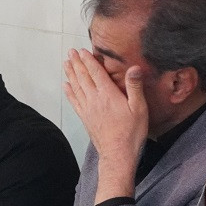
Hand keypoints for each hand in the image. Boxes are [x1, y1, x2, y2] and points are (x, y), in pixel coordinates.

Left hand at [63, 49, 147, 201]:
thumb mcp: (139, 108)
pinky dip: (69, 92)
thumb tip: (134, 68)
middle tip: (70, 52)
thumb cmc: (131, 132)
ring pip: (76, 87)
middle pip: (83, 77)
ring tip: (66, 64)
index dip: (88, 60)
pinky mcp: (85, 118)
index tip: (82, 50)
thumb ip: (135, 87)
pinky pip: (74, 101)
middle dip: (76, 63)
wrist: (117, 154)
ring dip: (71, 74)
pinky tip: (66, 86)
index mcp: (108, 94)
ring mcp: (87, 109)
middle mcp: (94, 99)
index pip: (95, 72)